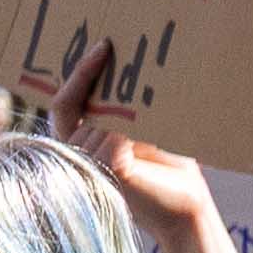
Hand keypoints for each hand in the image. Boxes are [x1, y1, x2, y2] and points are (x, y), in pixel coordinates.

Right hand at [51, 43, 252, 252]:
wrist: (187, 207)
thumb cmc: (169, 167)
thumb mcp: (148, 128)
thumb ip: (130, 107)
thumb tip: (134, 62)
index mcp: (85, 140)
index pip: (65, 104)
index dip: (77, 75)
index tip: (103, 45)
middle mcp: (78, 153)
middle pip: (73, 108)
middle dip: (93, 78)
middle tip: (116, 48)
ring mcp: (89, 165)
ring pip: (95, 122)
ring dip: (124, 111)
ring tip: (153, 113)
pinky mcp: (109, 173)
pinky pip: (112, 139)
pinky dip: (131, 130)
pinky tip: (148, 131)